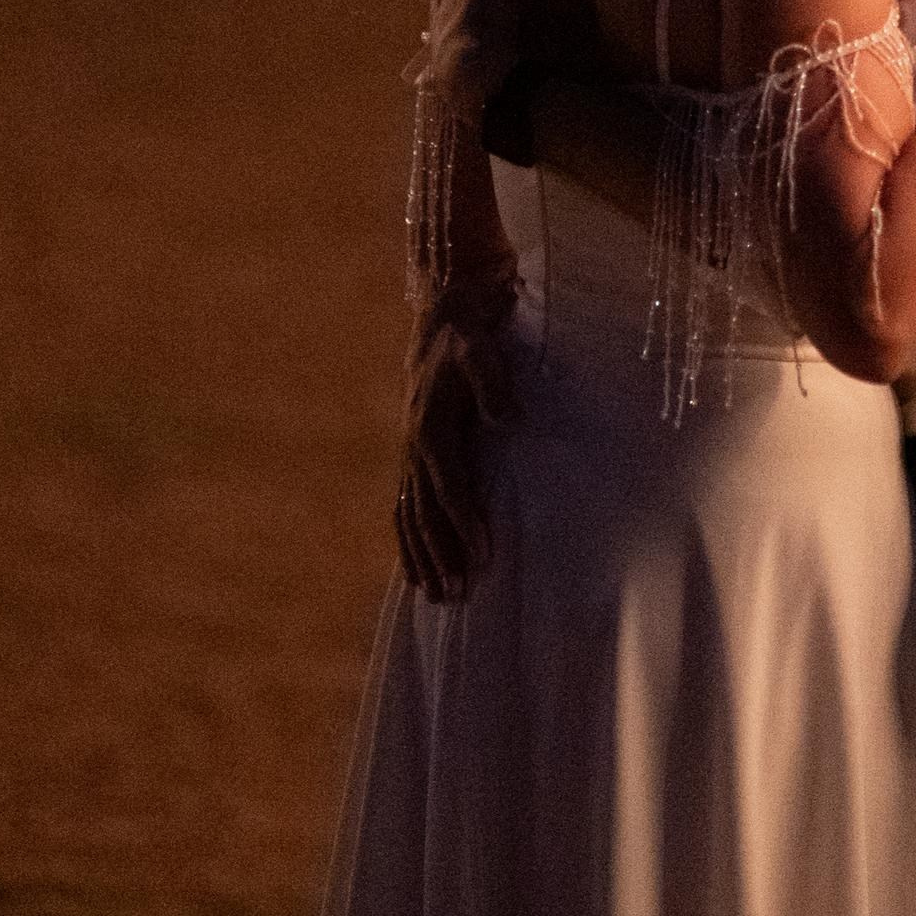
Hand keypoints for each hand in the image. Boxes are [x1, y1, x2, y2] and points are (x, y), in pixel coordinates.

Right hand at [394, 278, 519, 603]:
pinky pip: (404, 510)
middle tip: (460, 595)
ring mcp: (409, 455)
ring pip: (409, 518)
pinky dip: (409, 544)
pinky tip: (418, 573)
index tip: (483, 555)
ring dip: (423, 558)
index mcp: (430, 428)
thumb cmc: (471, 337)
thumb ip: (494, 383)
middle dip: (442, 555)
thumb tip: (510, 418)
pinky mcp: (414, 458)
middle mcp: (414, 448)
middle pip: (425, 513)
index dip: (465, 522)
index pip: (449, 486)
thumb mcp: (483, 351)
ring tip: (440, 598)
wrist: (445, 317)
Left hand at [421, 0, 599, 155]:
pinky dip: (441, 53)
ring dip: (441, 7)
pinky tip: (433, 62)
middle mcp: (442, 11)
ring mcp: (444, 42)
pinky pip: (445, 56)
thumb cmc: (482, 25)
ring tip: (436, 5)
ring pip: (438, 17)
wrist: (469, 86)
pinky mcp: (451, 70)